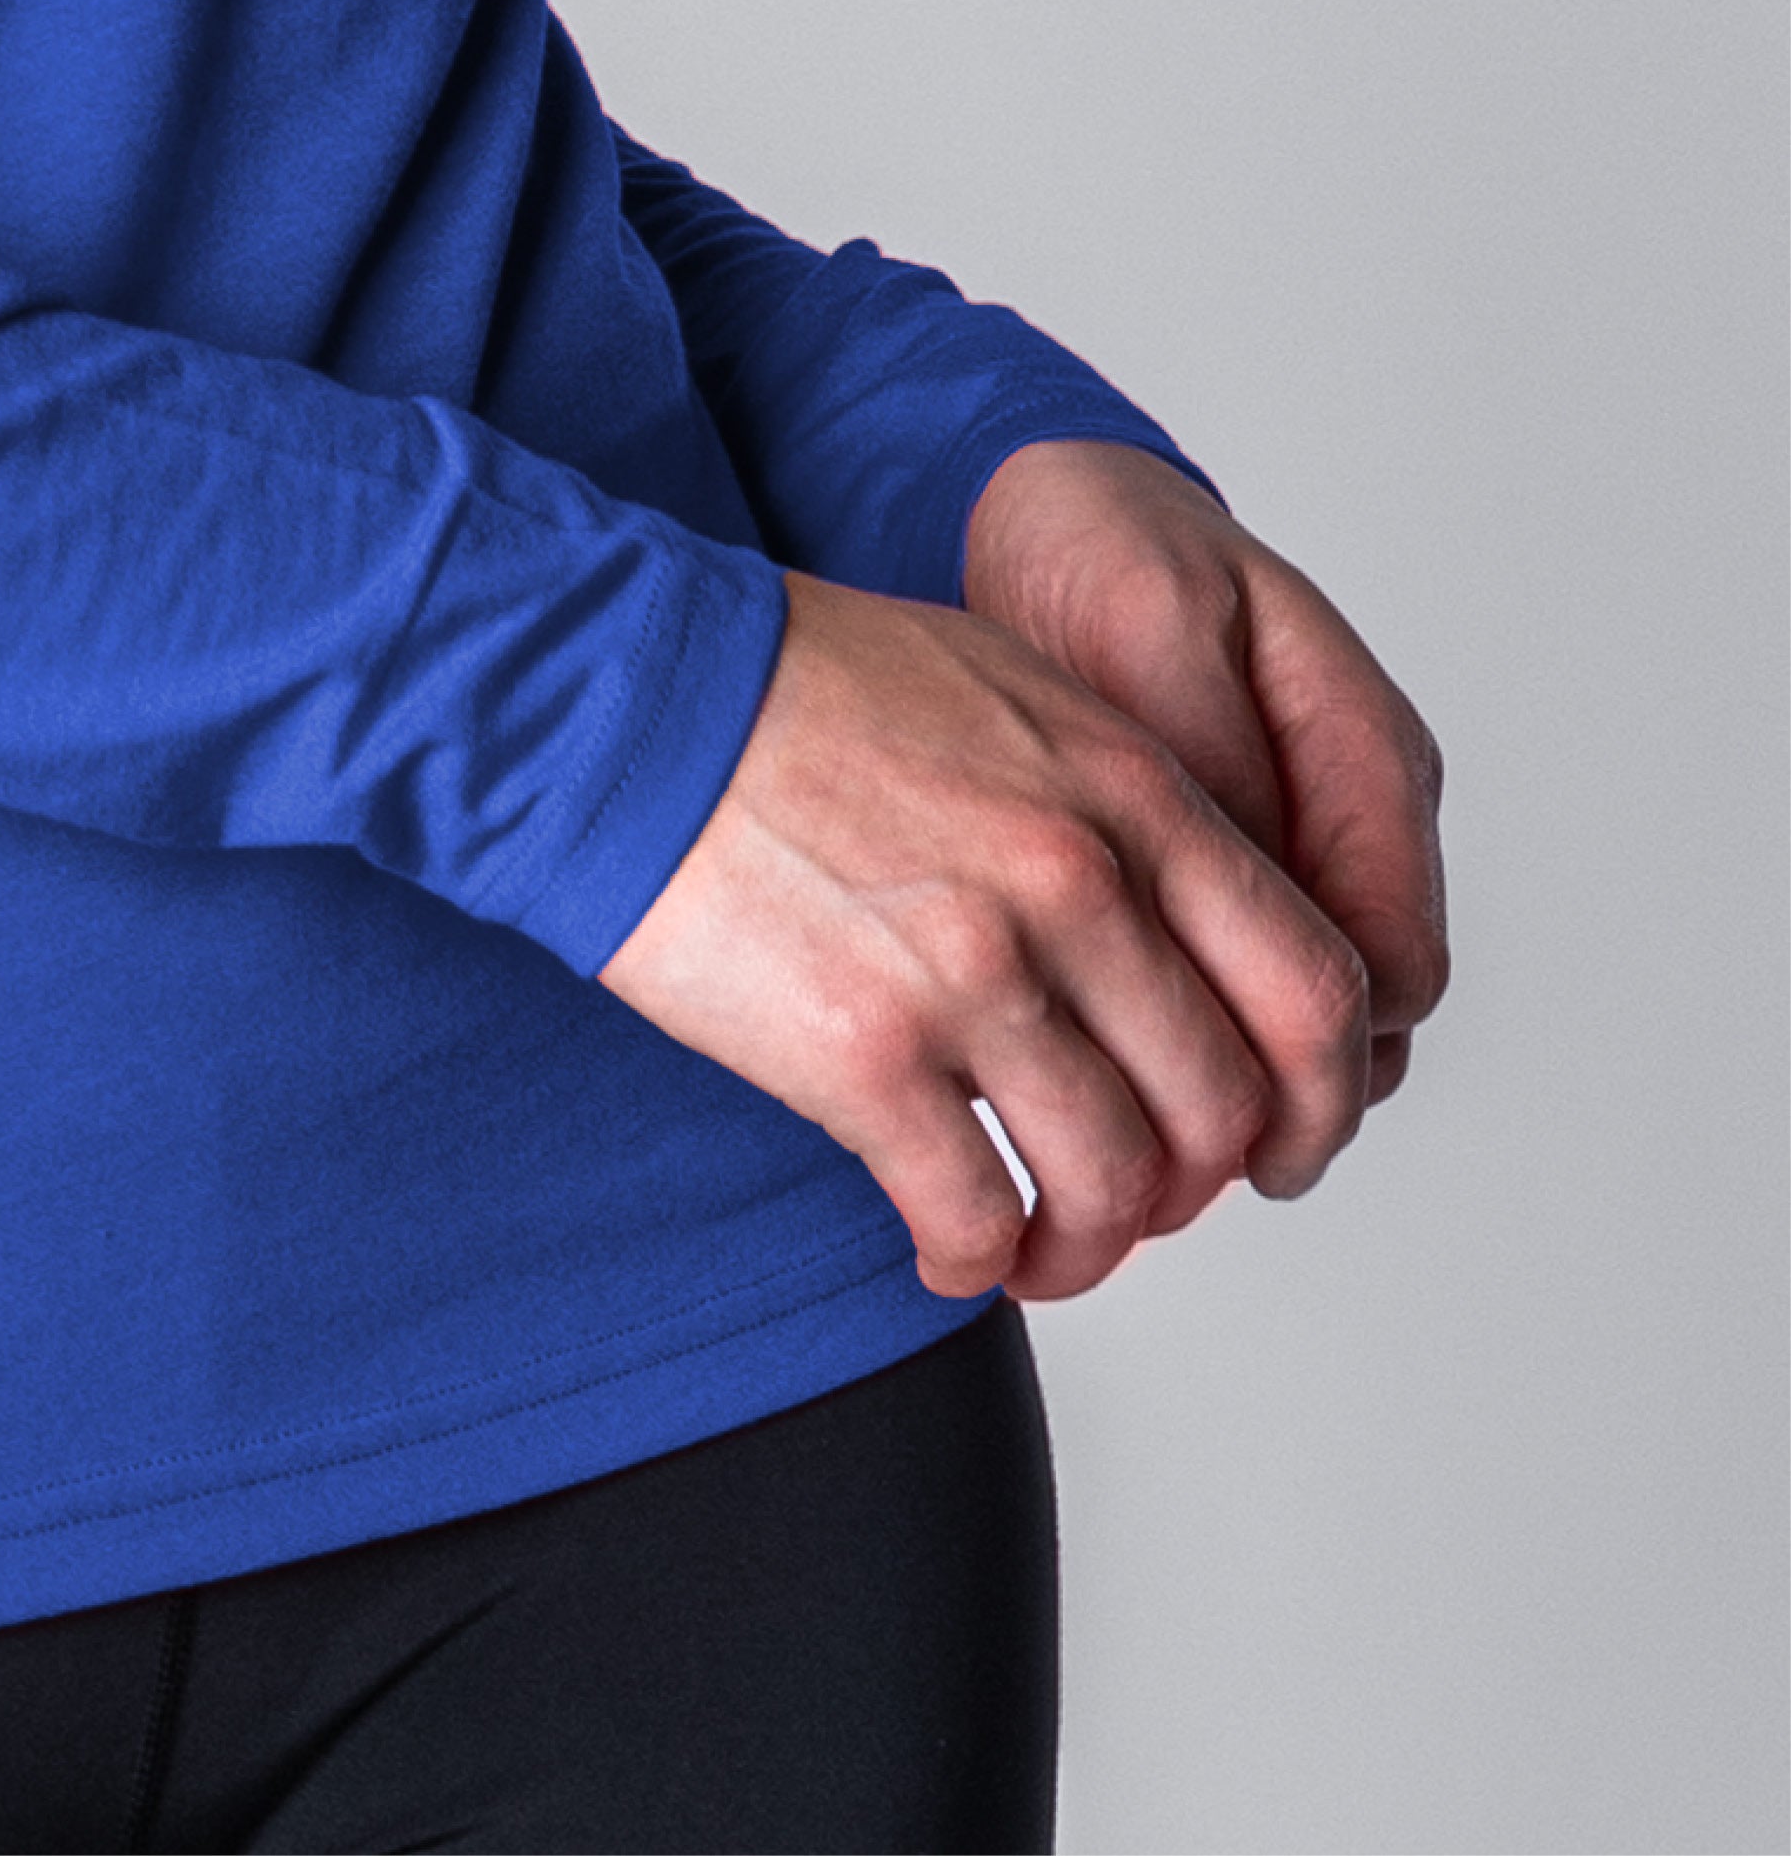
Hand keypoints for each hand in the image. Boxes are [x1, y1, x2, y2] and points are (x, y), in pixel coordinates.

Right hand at [598, 570, 1379, 1302]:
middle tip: (1138, 1203)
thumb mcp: (1008, 692)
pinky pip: (972, 1214)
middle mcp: (1076, 887)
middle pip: (1222, 1106)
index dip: (1316, 1100)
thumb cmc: (796, 686)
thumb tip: (1173, 908)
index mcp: (1130, 795)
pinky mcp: (860, 1053)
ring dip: (1089, 1245)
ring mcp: (972, 974)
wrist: (632, 699)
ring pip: (1113, 1181)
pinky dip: (977, 1262)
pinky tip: (950, 1252)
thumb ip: (1114, 799)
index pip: (1312, 986)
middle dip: (1193, 1187)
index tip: (1277, 1144)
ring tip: (1041, 1248)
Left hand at [963, 439, 1447, 1105]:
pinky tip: (1088, 1061)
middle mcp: (1341, 813)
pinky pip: (1224, 975)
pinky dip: (1175, 1029)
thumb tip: (1240, 890)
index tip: (1227, 1116)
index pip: (1390, 960)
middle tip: (1158, 1166)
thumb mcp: (1146, 624)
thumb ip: (1203, 759)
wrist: (1046, 510)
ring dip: (1222, 1077)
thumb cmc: (1102, 549)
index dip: (1320, 1060)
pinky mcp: (1211, 854)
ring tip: (1113, 1132)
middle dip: (1271, 1099)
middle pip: (1353, 1016)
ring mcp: (1282, 837)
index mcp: (1361, 756)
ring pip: (1288, 1010)